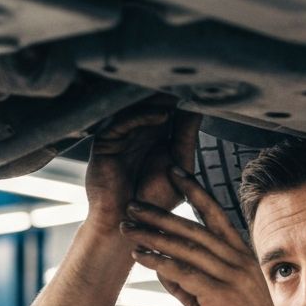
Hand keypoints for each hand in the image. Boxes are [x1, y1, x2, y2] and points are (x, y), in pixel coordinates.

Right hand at [85, 96, 201, 236]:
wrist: (128, 223)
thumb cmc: (154, 201)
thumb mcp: (179, 166)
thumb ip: (186, 139)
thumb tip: (197, 110)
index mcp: (155, 139)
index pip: (167, 111)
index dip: (180, 99)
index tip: (199, 88)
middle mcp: (136, 135)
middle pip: (149, 104)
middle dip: (167, 94)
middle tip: (187, 82)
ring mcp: (120, 138)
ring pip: (134, 109)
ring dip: (155, 101)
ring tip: (176, 95)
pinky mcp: (106, 144)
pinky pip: (121, 123)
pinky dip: (140, 117)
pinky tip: (160, 116)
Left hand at [118, 167, 299, 305]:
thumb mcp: (215, 305)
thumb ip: (191, 286)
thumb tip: (164, 269)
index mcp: (243, 258)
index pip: (217, 216)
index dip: (196, 193)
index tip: (176, 173)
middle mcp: (240, 261)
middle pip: (195, 228)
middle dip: (162, 214)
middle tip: (134, 203)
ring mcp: (233, 277)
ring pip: (187, 247)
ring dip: (153, 235)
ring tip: (127, 227)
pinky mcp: (223, 296)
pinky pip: (185, 273)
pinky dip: (160, 262)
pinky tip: (140, 256)